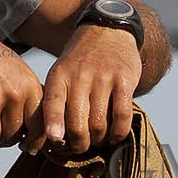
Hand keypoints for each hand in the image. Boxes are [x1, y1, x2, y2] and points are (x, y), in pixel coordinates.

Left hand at [31, 24, 141, 154]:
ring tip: (98, 140)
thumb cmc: (81, 62)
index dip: (53, 123)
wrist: (107, 31)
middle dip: (79, 143)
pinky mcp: (124, 80)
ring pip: (99, 123)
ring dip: (99, 139)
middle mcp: (80, 76)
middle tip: (81, 146)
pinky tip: (115, 135)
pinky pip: (122, 116)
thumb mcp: (62, 72)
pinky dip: (118, 132)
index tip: (55, 139)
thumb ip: (56, 101)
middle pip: (78, 122)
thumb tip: (55, 139)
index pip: (53, 102)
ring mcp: (103, 78)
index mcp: (60, 75)